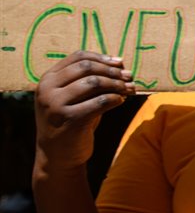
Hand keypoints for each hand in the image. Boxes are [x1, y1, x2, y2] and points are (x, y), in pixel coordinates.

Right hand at [34, 51, 135, 172]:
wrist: (58, 155)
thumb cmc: (72, 120)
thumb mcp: (75, 96)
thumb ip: (91, 79)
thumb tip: (121, 62)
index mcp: (47, 79)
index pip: (78, 57)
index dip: (102, 58)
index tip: (121, 63)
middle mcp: (47, 90)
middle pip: (87, 68)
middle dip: (113, 70)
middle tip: (129, 76)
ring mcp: (55, 105)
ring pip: (95, 83)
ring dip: (117, 84)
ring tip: (129, 88)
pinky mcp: (69, 120)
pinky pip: (101, 102)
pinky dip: (116, 99)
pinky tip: (121, 101)